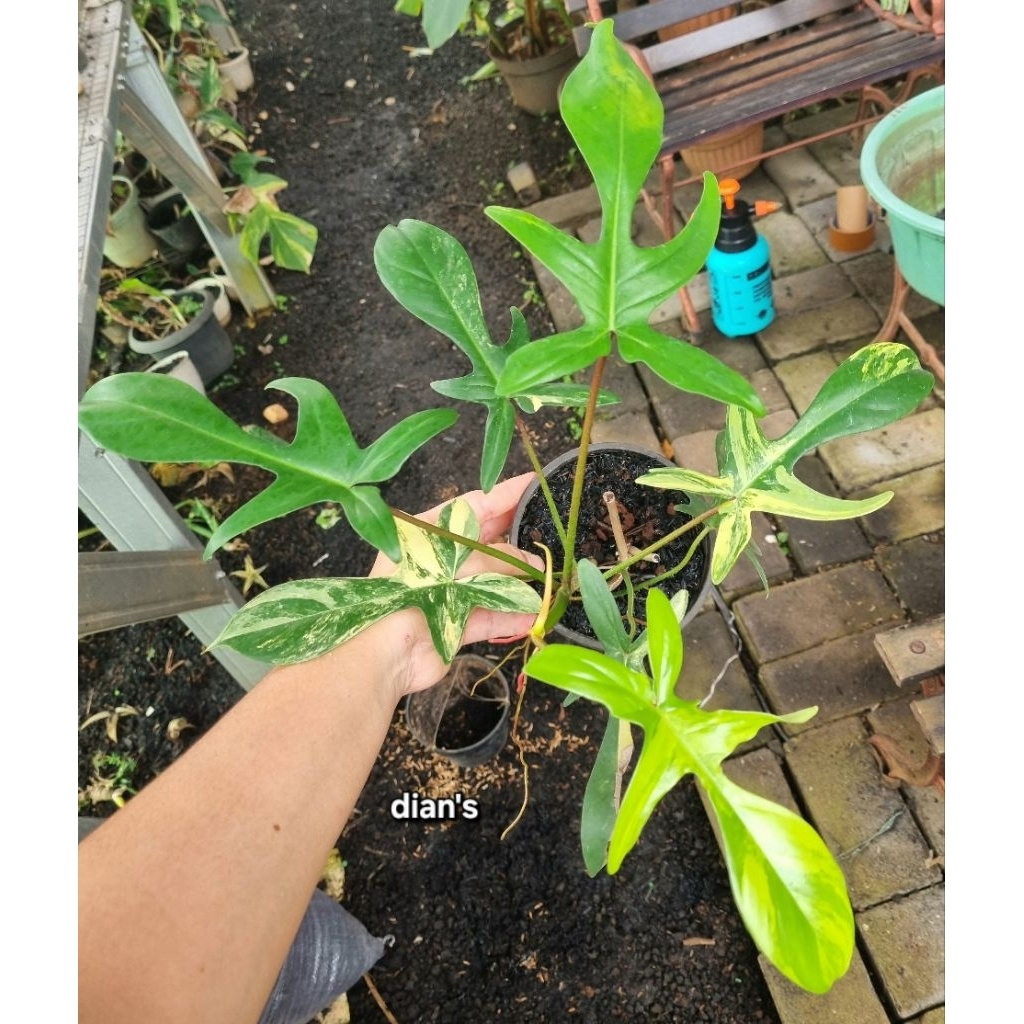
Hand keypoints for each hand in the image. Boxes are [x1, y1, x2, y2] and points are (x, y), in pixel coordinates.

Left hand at [366, 472, 542, 696]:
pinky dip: (510, 615)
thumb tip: (532, 564)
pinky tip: (534, 615)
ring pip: (491, 581)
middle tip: (550, 530)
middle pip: (485, 543)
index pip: (472, 507)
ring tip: (548, 578)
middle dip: (517, 540)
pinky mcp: (453, 623)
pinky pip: (488, 615)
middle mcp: (438, 559)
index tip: (533, 484)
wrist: (383, 651)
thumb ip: (494, 559)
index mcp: (427, 532)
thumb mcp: (454, 562)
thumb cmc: (410, 592)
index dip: (504, 495)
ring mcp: (446, 591)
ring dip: (518, 583)